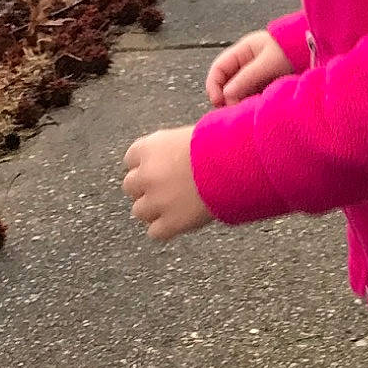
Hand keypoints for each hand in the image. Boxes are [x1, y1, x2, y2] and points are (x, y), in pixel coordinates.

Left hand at [124, 126, 210, 241]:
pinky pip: (156, 232)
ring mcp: (156, 201)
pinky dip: (167, 228)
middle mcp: (146, 174)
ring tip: (177, 205)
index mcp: (149, 148)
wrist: (236, 165)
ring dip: (154, 209)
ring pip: (140, 211)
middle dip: (147, 187)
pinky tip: (182, 220)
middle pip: (131, 186)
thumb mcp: (190, 135)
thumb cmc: (220, 144)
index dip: (147, 164)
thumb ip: (171, 148)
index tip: (162, 166)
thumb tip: (172, 157)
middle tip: (169, 187)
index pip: (131, 158)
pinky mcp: (170, 223)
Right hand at [205, 29, 291, 107]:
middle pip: (227, 83)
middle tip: (232, 112)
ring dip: (240, 102)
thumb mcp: (267, 63)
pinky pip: (254, 96)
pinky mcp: (269, 85)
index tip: (218, 102)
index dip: (214, 86)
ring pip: (240, 92)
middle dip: (226, 98)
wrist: (318, 48)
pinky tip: (257, 110)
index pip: (219, 69)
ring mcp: (258, 74)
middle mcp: (248, 63)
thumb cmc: (292, 51)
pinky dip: (252, 103)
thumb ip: (246, 78)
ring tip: (246, 112)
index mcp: (243, 51)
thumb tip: (226, 97)